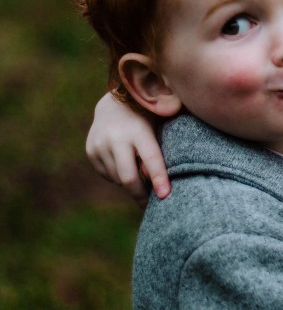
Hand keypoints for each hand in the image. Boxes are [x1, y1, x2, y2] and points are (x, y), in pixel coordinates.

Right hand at [86, 92, 170, 208]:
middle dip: (141, 195)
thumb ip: (159, 151)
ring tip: (139, 172)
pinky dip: (118, 176)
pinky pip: (107, 175)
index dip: (159, 178)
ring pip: (118, 179)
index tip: (165, 196)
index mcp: (139, 130)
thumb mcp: (158, 128)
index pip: (151, 159)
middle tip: (151, 206)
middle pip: (129, 177)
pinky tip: (124, 161)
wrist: (115, 104)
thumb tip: (154, 183)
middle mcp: (117, 138)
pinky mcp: (91, 150)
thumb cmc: (147, 119)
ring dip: (130, 183)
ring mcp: (100, 144)